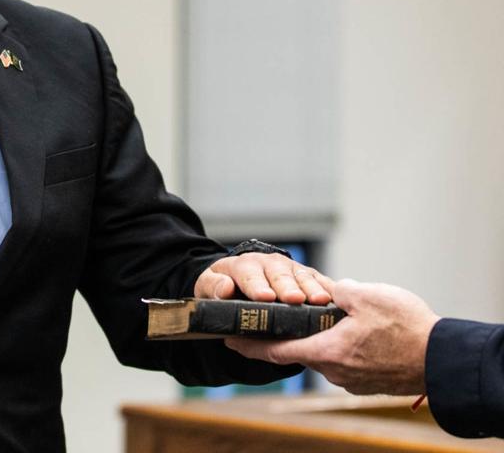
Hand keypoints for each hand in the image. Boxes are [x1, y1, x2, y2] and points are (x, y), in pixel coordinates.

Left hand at [195, 252, 335, 304]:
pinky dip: (330, 291)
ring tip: (320, 300)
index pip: (249, 275)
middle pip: (281, 276)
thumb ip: (214, 287)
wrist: (240, 279)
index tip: (264, 297)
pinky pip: (322, 283)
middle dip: (288, 287)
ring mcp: (293, 270)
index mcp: (245, 265)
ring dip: (312, 289)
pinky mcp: (310, 279)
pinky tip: (339, 301)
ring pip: (305, 279)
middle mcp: (271, 264)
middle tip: (293, 298)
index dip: (257, 286)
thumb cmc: (224, 286)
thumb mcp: (209, 286)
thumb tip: (224, 288)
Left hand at [225, 279, 439, 394]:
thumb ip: (337, 291)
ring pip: (324, 354)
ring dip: (319, 337)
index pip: (275, 351)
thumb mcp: (367, 296)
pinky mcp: (367, 381)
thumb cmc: (406, 328)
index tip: (227, 340)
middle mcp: (333, 371)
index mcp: (326, 350)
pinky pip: (344, 361)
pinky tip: (350, 331)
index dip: (249, 346)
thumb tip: (325, 290)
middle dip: (290, 332)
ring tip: (324, 317)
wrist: (444, 359)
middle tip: (279, 314)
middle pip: (299, 350)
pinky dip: (339, 346)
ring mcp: (351, 380)